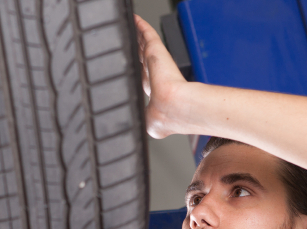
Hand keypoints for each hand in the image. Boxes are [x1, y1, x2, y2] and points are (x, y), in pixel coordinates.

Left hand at [134, 14, 189, 138]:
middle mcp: (156, 78)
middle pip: (144, 61)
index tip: (134, 71)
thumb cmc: (164, 117)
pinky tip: (136, 21)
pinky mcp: (156, 51)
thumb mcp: (149, 124)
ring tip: (135, 29)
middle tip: (132, 43)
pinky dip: (142, 27)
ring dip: (140, 38)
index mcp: (156, 97)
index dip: (140, 75)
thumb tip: (144, 130)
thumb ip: (143, 120)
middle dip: (138, 52)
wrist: (173, 108)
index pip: (145, 81)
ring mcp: (156, 64)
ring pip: (145, 47)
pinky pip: (147, 35)